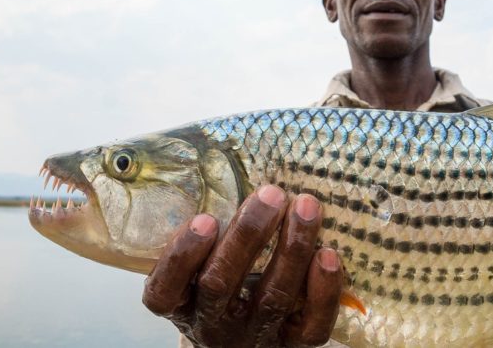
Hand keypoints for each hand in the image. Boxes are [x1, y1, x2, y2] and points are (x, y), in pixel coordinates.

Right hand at [141, 185, 343, 347]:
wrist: (244, 342)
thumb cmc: (221, 287)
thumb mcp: (198, 269)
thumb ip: (207, 235)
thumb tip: (228, 164)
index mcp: (181, 305)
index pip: (164, 290)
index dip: (182, 256)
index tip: (205, 219)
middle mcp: (214, 324)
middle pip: (222, 283)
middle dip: (248, 235)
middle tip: (271, 193)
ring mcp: (255, 336)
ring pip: (272, 296)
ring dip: (292, 247)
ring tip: (306, 206)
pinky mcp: (293, 346)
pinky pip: (311, 325)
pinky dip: (323, 290)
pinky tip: (328, 255)